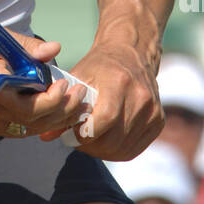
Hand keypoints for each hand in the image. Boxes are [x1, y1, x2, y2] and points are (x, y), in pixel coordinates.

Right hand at [0, 33, 92, 139]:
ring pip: (25, 130)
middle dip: (61, 111)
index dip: (51, 101)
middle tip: (80, 94)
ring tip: (74, 104)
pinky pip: (15, 130)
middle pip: (31, 123)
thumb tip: (55, 49)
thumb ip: (26, 47)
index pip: (28, 108)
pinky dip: (36, 123)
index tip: (63, 84)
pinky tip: (53, 112)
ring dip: (53, 119)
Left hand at [39, 41, 162, 159]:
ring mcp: (152, 110)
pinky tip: (105, 139)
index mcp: (119, 81)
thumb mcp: (78, 77)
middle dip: (90, 146)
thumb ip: (62, 106)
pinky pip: (134, 149)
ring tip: (90, 139)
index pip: (104, 119)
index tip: (71, 133)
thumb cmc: (100, 65)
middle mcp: (141, 96)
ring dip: (102, 150)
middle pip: (113, 139)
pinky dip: (117, 150)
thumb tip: (45, 136)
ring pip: (123, 148)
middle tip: (77, 140)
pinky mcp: (158, 121)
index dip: (84, 133)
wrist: (132, 53)